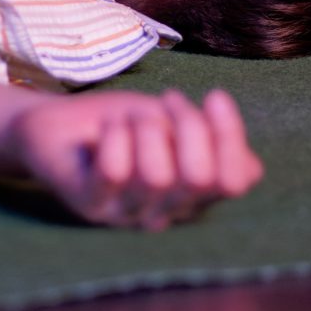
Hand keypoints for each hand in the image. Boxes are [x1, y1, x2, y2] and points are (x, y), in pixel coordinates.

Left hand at [5, 88, 263, 229]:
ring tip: (131, 117)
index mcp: (192, 196)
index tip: (214, 96)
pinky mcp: (89, 205)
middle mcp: (164, 213)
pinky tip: (108, 127)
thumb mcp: (175, 124)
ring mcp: (126, 214)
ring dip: (147, 129)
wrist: (58, 121)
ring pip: (158, 176)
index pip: (233, 181)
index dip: (230, 136)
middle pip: (199, 178)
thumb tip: (253, 170)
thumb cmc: (122, 123)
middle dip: (188, 126)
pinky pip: (115, 173)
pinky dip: (116, 137)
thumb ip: (213, 146)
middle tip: (168, 102)